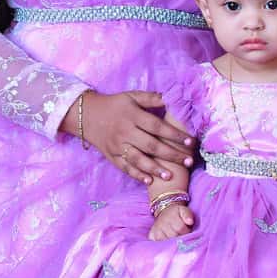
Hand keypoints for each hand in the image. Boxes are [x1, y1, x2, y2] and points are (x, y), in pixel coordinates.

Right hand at [66, 91, 195, 184]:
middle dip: (171, 154)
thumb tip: (172, 98)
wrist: (86, 115)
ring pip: (138, 160)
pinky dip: (137, 175)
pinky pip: (125, 168)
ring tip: (170, 175)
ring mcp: (117, 146)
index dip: (174, 134)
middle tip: (189, 161)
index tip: (190, 141)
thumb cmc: (114, 105)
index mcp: (132, 116)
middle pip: (151, 145)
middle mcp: (125, 132)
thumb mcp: (131, 96)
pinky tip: (149, 181)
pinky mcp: (111, 156)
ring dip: (155, 168)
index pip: (157, 126)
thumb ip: (151, 98)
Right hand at [149, 204, 194, 241]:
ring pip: (166, 242)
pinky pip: (158, 244)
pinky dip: (163, 245)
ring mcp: (155, 231)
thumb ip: (187, 215)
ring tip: (175, 237)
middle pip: (173, 236)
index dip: (186, 231)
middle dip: (179, 237)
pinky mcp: (151, 236)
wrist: (165, 212)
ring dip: (172, 242)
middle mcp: (161, 224)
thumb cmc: (176, 214)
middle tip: (181, 234)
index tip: (187, 229)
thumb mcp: (183, 210)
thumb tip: (190, 222)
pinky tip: (167, 242)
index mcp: (170, 217)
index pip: (180, 228)